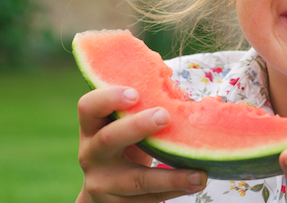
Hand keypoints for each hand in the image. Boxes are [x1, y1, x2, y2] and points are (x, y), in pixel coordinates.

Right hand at [76, 87, 206, 202]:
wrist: (104, 189)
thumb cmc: (123, 146)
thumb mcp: (121, 127)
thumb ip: (140, 111)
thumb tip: (189, 96)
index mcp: (91, 129)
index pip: (88, 107)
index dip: (109, 98)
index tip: (135, 93)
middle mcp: (91, 155)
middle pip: (109, 139)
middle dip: (137, 126)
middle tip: (165, 116)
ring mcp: (102, 184)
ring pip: (137, 180)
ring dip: (171, 177)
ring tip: (199, 174)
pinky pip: (150, 198)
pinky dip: (176, 189)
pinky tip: (196, 182)